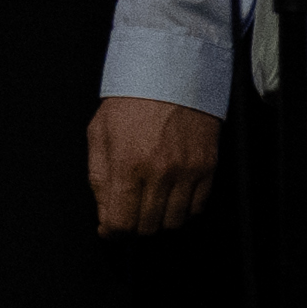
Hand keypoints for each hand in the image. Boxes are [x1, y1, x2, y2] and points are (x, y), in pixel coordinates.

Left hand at [84, 94, 222, 240]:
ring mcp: (187, 171)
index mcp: (127, 165)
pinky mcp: (207, 167)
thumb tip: (104, 214)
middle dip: (133, 226)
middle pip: (147, 227)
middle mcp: (159, 173)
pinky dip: (183, 210)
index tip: (110, 230)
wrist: (170, 74)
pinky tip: (172, 196)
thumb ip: (98, 178)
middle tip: (129, 213)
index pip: (121, 222)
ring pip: (174, 222)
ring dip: (159, 220)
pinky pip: (197, 207)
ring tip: (150, 203)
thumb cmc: (129, 101)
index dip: (112, 233)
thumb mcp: (98, 134)